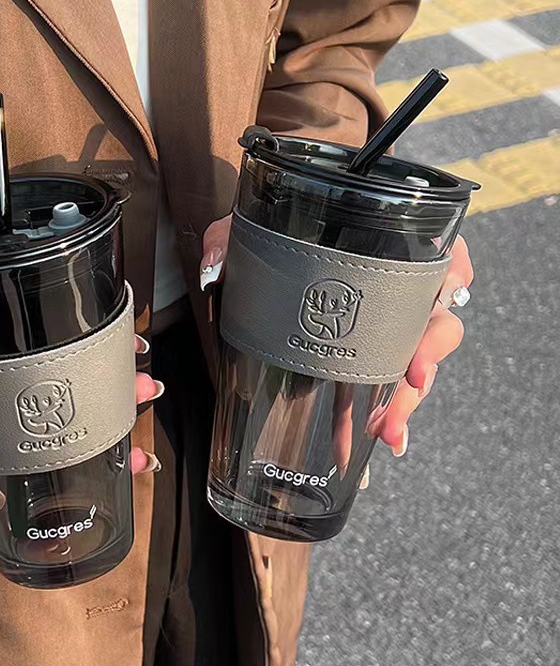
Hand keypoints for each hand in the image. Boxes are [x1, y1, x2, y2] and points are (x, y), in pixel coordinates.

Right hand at [0, 272, 162, 518]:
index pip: (52, 449)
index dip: (96, 460)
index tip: (133, 460)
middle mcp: (17, 389)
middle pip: (80, 405)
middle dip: (120, 407)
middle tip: (147, 397)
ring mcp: (28, 351)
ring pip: (87, 367)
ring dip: (119, 372)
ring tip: (142, 371)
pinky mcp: (31, 314)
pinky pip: (76, 324)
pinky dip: (104, 331)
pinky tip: (122, 333)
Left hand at [200, 216, 472, 466]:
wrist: (262, 248)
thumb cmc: (263, 233)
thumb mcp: (243, 228)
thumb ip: (226, 238)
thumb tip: (213, 270)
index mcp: (384, 243)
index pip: (441, 252)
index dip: (451, 279)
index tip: (435, 310)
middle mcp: (398, 284)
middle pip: (436, 321)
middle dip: (424, 366)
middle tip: (403, 395)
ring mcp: (385, 323)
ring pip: (416, 361)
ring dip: (406, 401)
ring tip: (387, 435)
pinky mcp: (366, 353)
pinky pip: (388, 383)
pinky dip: (387, 412)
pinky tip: (380, 438)